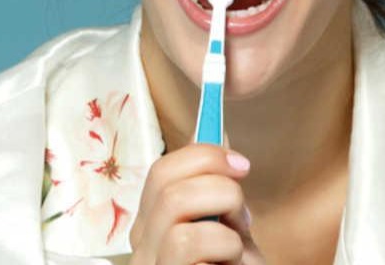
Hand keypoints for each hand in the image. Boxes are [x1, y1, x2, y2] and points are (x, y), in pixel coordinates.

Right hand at [128, 143, 264, 264]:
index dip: (203, 156)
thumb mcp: (227, 226)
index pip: (160, 171)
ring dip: (225, 230)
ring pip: (178, 215)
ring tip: (235, 251)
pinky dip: (227, 253)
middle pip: (165, 185)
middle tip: (243, 214)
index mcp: (151, 223)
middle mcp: (142, 244)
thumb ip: (217, 187)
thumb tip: (219, 132)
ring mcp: (151, 264)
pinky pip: (194, 250)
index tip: (241, 163)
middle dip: (218, 188)